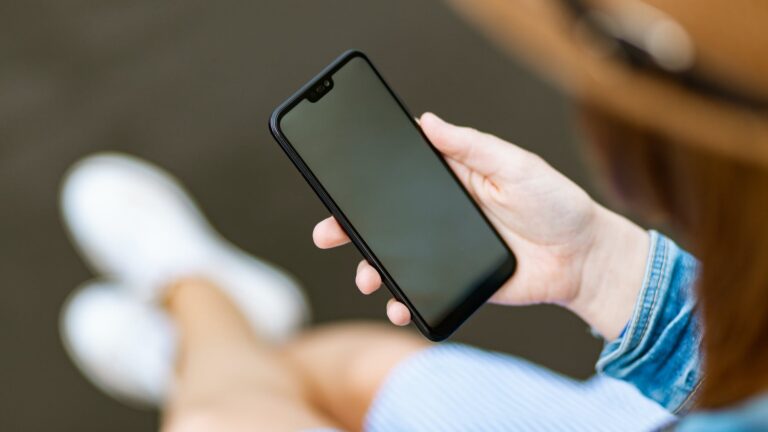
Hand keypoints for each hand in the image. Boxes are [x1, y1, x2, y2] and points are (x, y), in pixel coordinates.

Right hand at [313, 113, 648, 338]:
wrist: (585, 259)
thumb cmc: (557, 203)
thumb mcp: (515, 164)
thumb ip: (471, 146)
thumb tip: (427, 121)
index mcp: (454, 180)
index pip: (401, 178)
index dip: (368, 183)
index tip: (337, 185)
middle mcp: (444, 215)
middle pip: (388, 221)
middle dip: (353, 229)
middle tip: (327, 234)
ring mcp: (448, 250)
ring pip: (399, 258)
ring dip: (374, 268)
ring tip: (367, 276)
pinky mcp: (458, 281)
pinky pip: (423, 289)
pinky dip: (405, 299)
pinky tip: (398, 304)